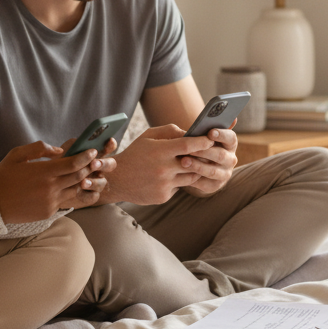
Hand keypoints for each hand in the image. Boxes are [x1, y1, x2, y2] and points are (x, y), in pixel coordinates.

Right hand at [0, 141, 106, 222]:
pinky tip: (65, 186)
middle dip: (89, 167)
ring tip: (82, 173)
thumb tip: (60, 151)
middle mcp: (50, 188)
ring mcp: (51, 202)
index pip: (74, 163)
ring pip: (75, 189)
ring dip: (80, 181)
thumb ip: (39, 149)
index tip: (93, 151)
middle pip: (79, 176)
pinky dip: (68, 192)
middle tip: (94, 161)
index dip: (86, 157)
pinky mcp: (49, 212)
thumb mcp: (17, 154)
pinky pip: (65, 201)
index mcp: (43, 171)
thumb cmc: (4, 176)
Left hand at [55, 137, 117, 208]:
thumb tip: (80, 142)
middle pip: (111, 164)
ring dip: (94, 182)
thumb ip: (73, 145)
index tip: (108, 142)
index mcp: (95, 154)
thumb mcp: (64, 151)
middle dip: (104, 164)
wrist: (49, 181)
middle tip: (94, 164)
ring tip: (82, 182)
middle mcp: (98, 168)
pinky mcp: (89, 195)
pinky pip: (93, 197)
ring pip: (102, 183)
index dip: (111, 144)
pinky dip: (86, 195)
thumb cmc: (59, 161)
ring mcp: (95, 182)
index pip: (109, 147)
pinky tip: (77, 193)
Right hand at [97, 124, 213, 204]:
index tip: (211, 139)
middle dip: (202, 157)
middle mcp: (163, 168)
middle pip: (194, 163)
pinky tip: (166, 178)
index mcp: (159, 151)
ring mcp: (164, 184)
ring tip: (185, 165)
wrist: (116, 180)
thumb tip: (191, 133)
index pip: (189, 145)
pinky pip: (179, 188)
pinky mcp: (163, 196)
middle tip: (207, 153)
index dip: (203, 141)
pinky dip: (177, 182)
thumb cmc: (134, 154)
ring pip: (190, 177)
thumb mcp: (147, 136)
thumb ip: (170, 131)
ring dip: (191, 171)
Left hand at [179, 125, 237, 196]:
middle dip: (204, 151)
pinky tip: (182, 174)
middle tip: (189, 148)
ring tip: (183, 161)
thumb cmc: (196, 144)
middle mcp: (230, 159)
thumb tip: (231, 118)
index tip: (210, 132)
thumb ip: (208, 128)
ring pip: (212, 171)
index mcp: (229, 144)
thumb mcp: (200, 135)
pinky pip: (205, 184)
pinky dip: (193, 179)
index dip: (221, 135)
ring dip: (197, 166)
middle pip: (220, 155)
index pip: (231, 138)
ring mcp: (224, 173)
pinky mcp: (214, 185)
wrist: (192, 165)